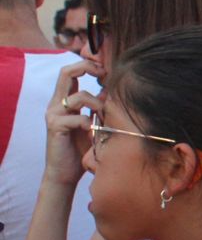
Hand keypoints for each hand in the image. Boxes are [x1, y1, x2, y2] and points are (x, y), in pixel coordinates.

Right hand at [44, 59, 102, 186]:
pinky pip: (76, 118)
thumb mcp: (92, 124)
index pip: (71, 72)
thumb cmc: (80, 149)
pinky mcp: (55, 127)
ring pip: (77, 95)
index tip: (106, 70)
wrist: (65, 173)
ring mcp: (54, 114)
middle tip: (104, 74)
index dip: (88, 65)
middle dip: (87, 67)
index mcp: (64, 100)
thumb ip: (97, 108)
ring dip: (96, 103)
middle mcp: (56, 104)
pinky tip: (93, 131)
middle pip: (66, 72)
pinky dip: (90, 122)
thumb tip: (110, 91)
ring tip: (103, 115)